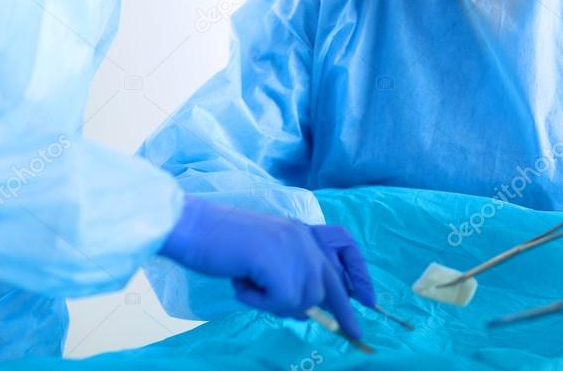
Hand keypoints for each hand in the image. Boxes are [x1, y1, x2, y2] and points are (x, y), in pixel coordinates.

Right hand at [159, 196, 371, 338]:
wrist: (194, 227)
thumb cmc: (218, 241)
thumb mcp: (262, 253)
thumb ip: (286, 268)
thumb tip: (308, 306)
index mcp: (299, 232)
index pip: (341, 252)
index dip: (355, 280)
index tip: (368, 304)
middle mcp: (302, 239)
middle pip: (328, 288)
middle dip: (337, 315)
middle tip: (352, 335)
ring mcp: (294, 251)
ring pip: (304, 300)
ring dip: (276, 304)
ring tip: (249, 284)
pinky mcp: (281, 267)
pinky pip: (281, 304)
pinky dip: (259, 302)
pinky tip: (242, 282)